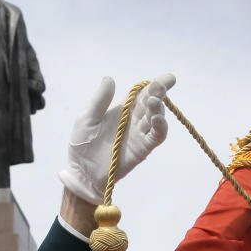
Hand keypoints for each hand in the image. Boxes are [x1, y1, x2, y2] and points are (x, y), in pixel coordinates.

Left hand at [58, 74, 174, 204]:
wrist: (82, 172)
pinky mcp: (142, 149)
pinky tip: (157, 119)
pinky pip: (156, 136)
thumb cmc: (82, 144)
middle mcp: (134, 119)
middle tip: (163, 84)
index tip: (168, 78)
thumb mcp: (87, 118)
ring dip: (159, 108)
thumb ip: (99, 100)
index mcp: (123, 109)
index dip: (155, 84)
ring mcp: (140, 134)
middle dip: (160, 91)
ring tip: (153, 101)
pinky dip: (161, 127)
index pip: (142, 93)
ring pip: (156, 117)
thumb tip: (110, 79)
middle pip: (153, 102)